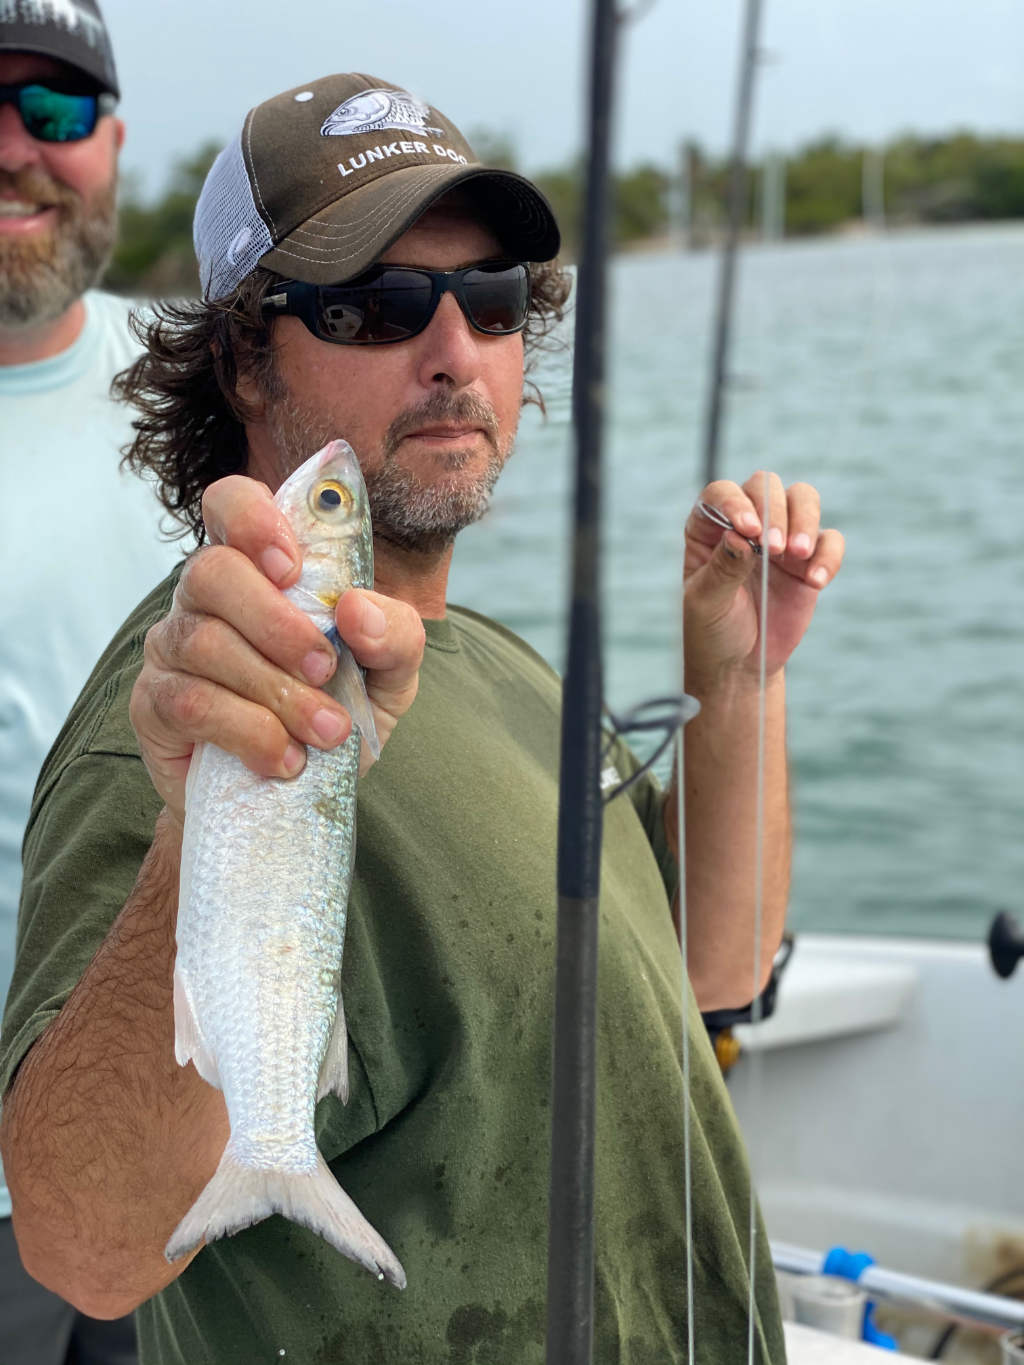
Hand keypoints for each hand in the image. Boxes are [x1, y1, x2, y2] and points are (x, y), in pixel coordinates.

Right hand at [129, 476, 424, 824]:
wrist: (300, 792)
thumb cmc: (337, 710)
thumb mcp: (389, 674)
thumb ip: (395, 635)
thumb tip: (359, 610)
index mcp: (259, 567)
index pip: (230, 503)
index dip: (252, 520)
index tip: (291, 565)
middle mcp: (205, 597)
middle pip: (212, 572)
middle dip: (275, 623)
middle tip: (323, 669)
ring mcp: (172, 647)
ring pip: (204, 643)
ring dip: (274, 691)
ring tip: (324, 732)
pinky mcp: (154, 705)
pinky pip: (189, 702)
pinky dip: (247, 731)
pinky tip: (284, 758)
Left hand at [683, 472, 843, 688]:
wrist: (742, 664)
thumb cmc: (714, 630)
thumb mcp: (708, 603)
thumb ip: (723, 568)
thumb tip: (740, 536)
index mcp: (708, 528)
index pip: (721, 494)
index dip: (735, 502)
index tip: (748, 529)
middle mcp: (746, 524)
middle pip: (766, 487)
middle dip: (774, 511)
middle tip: (773, 549)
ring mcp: (780, 538)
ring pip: (803, 499)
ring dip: (805, 520)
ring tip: (798, 554)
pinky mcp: (809, 560)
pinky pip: (830, 541)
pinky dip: (829, 555)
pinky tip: (817, 582)